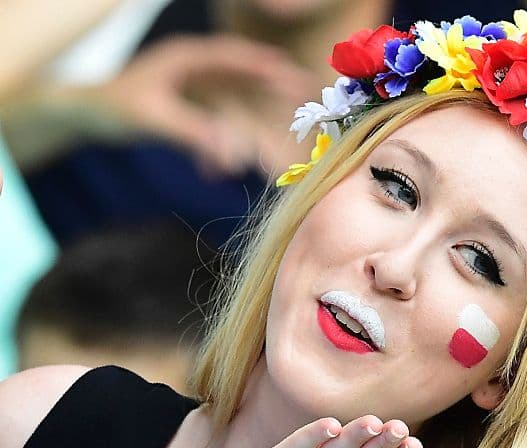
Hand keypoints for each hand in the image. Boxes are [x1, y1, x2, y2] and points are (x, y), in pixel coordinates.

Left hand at [91, 34, 315, 174]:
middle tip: (307, 102)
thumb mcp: (154, 119)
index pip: (236, 58)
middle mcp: (195, 70)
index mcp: (187, 58)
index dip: (268, 69)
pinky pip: (212, 130)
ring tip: (267, 160)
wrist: (83, 116)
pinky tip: (212, 173)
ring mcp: (193, 91)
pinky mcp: (187, 111)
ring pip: (231, 111)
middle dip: (274, 96)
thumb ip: (195, 133)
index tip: (296, 79)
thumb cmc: (113, 107)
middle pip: (244, 81)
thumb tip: (232, 157)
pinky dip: (215, 150)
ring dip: (244, 136)